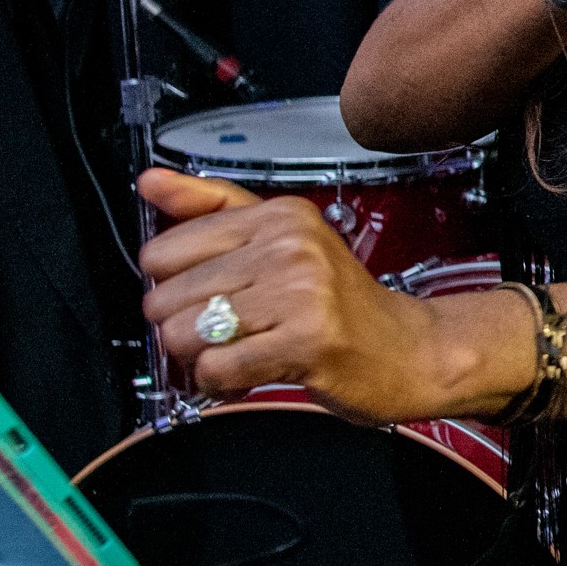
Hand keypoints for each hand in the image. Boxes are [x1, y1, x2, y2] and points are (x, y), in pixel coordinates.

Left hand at [137, 169, 498, 424]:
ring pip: (184, 334)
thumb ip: (214, 208)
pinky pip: (216, 368)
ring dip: (202, 358)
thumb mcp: (284, 241)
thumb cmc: (344, 304)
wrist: (414, 352)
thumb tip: (151, 182)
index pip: (164, 251)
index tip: (213, 295)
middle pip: (166, 298)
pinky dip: (222, 383)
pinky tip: (253, 372)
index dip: (176, 286)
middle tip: (231, 332)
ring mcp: (302, 292)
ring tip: (242, 351)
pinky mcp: (308, 340)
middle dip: (186, 328)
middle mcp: (291, 246)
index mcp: (280, 216)